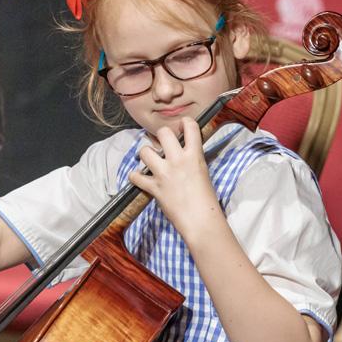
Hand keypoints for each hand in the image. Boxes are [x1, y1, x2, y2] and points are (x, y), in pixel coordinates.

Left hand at [129, 117, 220, 241]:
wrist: (200, 219)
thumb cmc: (207, 200)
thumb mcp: (203, 172)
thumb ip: (192, 160)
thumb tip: (183, 156)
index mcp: (195, 155)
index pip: (190, 126)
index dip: (184, 122)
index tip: (181, 125)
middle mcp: (178, 160)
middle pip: (163, 133)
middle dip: (161, 135)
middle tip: (161, 143)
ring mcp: (164, 173)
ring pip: (145, 150)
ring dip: (145, 154)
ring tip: (149, 160)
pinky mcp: (154, 187)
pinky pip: (136, 176)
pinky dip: (135, 177)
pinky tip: (139, 178)